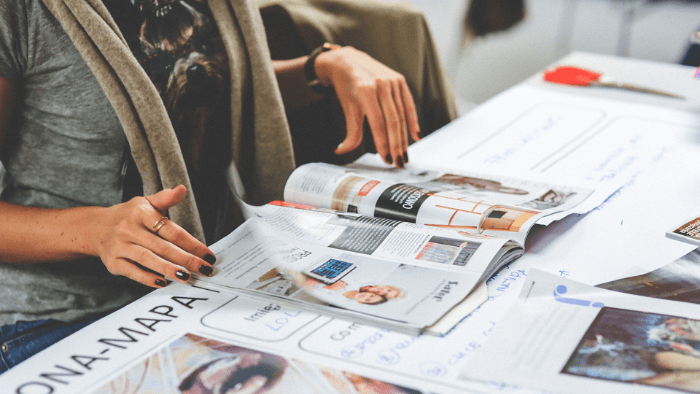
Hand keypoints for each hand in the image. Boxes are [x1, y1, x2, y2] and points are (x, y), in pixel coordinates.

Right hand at [90, 185, 215, 287]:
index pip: (172, 231)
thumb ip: (165, 198)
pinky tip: (163, 282)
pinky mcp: (113, 262)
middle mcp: (129, 229)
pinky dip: (147, 278)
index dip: (192, 244)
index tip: (208, 255)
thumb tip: (181, 189)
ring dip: (169, 269)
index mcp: (141, 213)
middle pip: (163, 247)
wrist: (95, 227)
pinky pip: (132, 271)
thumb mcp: (146, 202)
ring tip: (186, 277)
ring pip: (148, 259)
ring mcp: (120, 246)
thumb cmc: (129, 216)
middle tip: (204, 269)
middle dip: (186, 260)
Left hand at [314, 46, 420, 167]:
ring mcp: (393, 81)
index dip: (383, 143)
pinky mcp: (400, 80)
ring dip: (404, 137)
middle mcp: (381, 84)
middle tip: (399, 162)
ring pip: (401, 115)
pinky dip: (413, 121)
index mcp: (366, 90)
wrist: (349, 61)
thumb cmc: (346, 87)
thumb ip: (350, 131)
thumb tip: (342, 151)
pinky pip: (409, 104)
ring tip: (404, 154)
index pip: (377, 123)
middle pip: (392, 120)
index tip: (386, 159)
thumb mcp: (347, 107)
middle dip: (396, 144)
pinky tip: (415, 136)